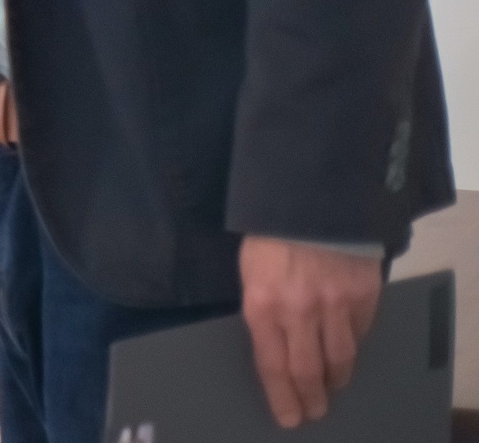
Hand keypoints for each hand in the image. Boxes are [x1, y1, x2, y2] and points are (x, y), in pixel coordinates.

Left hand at [240, 235, 382, 426]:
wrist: (309, 197)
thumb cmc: (270, 234)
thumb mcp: (250, 270)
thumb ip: (262, 308)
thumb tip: (272, 344)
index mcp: (262, 304)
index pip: (272, 366)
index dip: (282, 397)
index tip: (289, 417)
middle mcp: (298, 311)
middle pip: (309, 371)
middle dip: (311, 398)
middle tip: (315, 410)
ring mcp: (334, 305)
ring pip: (340, 359)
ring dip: (336, 379)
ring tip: (332, 386)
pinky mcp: (363, 296)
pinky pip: (360, 334)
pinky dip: (354, 344)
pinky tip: (347, 347)